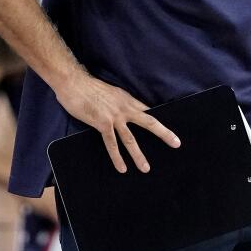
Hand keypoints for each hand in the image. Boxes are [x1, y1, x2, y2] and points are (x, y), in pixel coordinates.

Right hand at [54, 72, 179, 172]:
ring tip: (145, 168)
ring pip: (130, 139)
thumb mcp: (109, 92)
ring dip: (138, 155)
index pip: (147, 110)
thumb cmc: (87, 87)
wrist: (74, 83)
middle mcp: (124, 108)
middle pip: (149, 122)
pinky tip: (122, 168)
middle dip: (164, 133)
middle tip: (176, 143)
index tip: (169, 128)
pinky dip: (117, 157)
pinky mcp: (102, 123)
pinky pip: (112, 144)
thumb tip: (119, 111)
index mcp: (127, 99)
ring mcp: (114, 116)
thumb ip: (117, 103)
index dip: (158, 119)